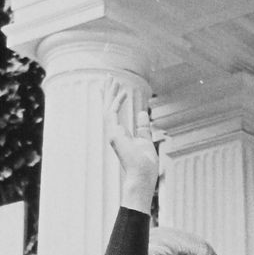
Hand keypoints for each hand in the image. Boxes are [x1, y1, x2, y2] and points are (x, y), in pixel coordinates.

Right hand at [103, 79, 158, 208]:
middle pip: (109, 108)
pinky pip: (113, 113)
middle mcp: (115, 134)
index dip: (115, 100)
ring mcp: (113, 135)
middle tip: (109, 76)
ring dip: (110, 93)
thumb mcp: (146, 142)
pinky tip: (123, 92)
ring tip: (111, 78)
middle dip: (110, 92)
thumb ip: (143, 128)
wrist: (142, 178)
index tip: (117, 89)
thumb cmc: (145, 166)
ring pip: (108, 108)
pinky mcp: (114, 135)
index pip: (115, 114)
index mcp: (121, 136)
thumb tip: (142, 113)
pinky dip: (117, 102)